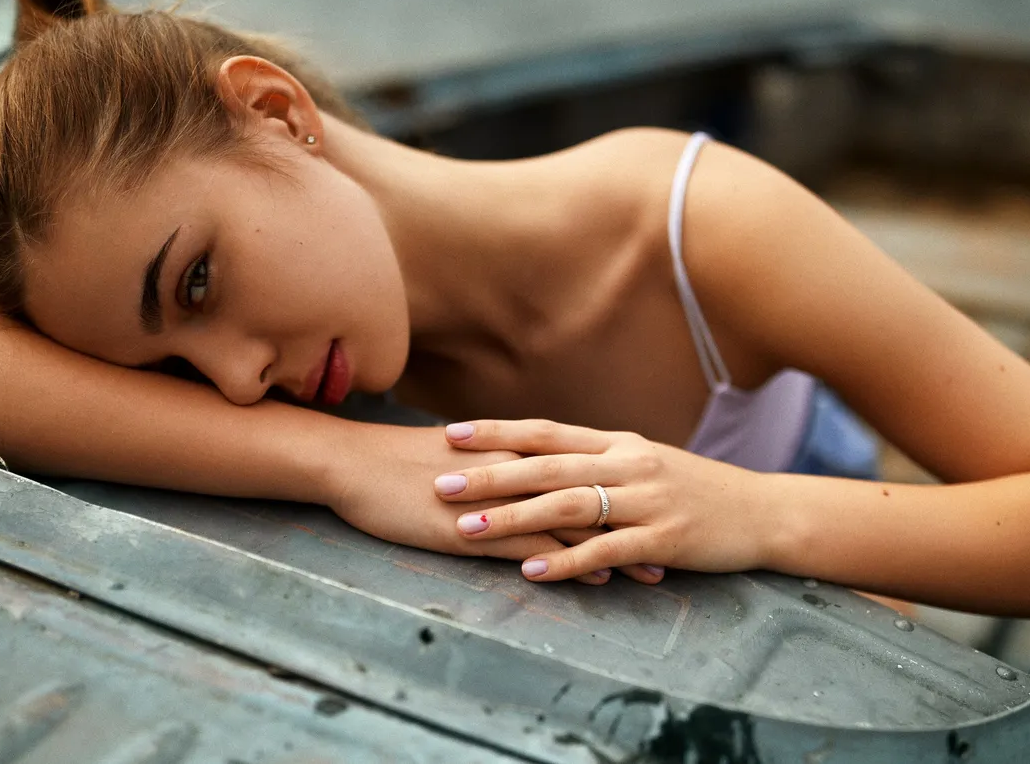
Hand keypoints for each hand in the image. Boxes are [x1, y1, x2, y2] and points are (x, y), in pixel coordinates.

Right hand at [327, 424, 661, 584]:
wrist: (353, 464)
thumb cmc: (397, 461)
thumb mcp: (456, 455)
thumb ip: (494, 461)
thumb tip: (520, 469)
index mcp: (513, 449)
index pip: (581, 466)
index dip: (621, 486)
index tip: (656, 504)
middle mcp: (516, 470)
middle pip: (591, 493)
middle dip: (635, 519)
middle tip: (676, 538)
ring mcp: (499, 500)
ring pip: (572, 523)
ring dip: (616, 549)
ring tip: (654, 571)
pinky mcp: (477, 531)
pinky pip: (535, 547)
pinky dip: (571, 562)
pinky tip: (599, 579)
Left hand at [435, 419, 771, 580]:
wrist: (762, 511)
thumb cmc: (696, 490)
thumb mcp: (645, 463)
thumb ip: (596, 461)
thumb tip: (540, 461)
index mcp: (617, 444)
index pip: (547, 431)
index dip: (498, 432)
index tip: (452, 434)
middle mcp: (627, 465)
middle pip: (548, 465)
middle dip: (491, 475)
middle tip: (441, 482)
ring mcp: (646, 501)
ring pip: (570, 506)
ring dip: (516, 518)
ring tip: (469, 528)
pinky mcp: (663, 540)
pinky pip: (606, 551)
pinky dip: (567, 562)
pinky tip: (531, 572)